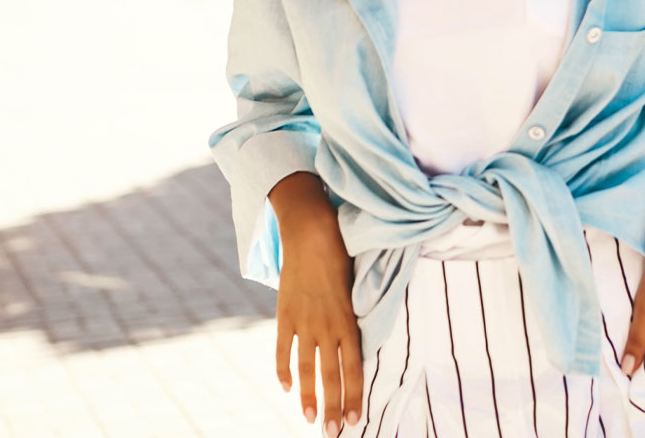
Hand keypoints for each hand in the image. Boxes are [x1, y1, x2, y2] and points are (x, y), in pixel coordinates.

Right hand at [270, 174, 362, 434]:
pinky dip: (282, 369)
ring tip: (310, 419)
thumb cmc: (342, 249)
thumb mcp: (357, 281)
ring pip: (306, 369)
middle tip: (335, 433)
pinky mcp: (285, 313)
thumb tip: (362, 331)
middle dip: (333, 407)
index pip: (354, 367)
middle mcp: (326, 324)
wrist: (311, 228)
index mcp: (348, 318)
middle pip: (330, 375)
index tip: (357, 420)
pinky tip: (285, 388)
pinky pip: (282, 348)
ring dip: (308, 397)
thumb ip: (357, 309)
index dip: (355, 395)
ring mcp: (303, 320)